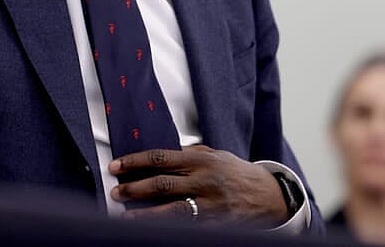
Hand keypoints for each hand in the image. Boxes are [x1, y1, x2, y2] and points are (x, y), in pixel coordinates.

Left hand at [108, 144, 288, 224]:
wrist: (269, 195)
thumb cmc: (236, 172)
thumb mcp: (214, 155)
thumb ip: (189, 154)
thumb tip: (159, 156)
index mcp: (201, 159)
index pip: (160, 158)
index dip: (135, 162)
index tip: (116, 166)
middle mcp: (204, 180)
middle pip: (162, 184)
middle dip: (134, 188)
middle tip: (115, 192)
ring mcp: (210, 204)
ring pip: (172, 210)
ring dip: (146, 214)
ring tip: (126, 215)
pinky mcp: (216, 224)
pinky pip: (188, 227)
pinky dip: (169, 229)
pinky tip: (152, 230)